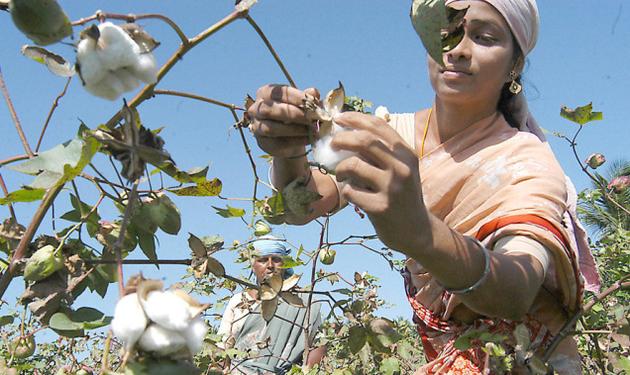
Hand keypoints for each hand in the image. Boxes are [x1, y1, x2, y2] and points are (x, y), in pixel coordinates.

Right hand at [248, 84, 319, 157]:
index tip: (313, 102)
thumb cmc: (294, 114)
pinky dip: (296, 141)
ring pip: (273, 128)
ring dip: (296, 129)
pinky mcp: (263, 143)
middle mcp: (256, 109)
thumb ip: (306, 98)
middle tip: (313, 118)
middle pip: (271, 110)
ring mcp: (257, 127)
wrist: (289, 137)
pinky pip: (279, 143)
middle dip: (295, 114)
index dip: (296, 97)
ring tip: (313, 129)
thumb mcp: (301, 103)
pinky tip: (309, 139)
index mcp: (265, 93)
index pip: (278, 93)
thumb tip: (313, 92)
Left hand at [332, 112, 429, 252]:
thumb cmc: (402, 195)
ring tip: (340, 175)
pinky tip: (352, 194)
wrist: (417, 231)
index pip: (378, 126)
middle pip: (364, 141)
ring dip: (340, 169)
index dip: (354, 118)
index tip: (338, 119)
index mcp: (406, 154)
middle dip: (342, 139)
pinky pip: (351, 191)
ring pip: (353, 165)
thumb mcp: (401, 169)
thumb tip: (348, 131)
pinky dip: (346, 190)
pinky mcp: (380, 208)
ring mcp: (392, 188)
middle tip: (331, 144)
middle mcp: (401, 168)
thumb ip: (382, 152)